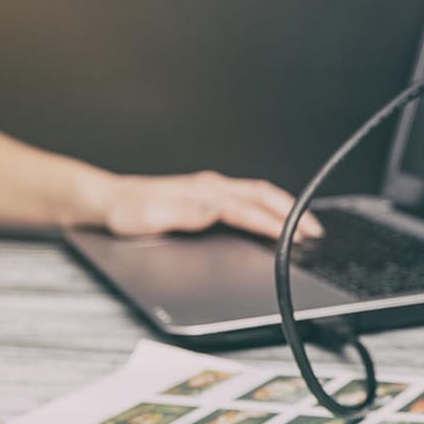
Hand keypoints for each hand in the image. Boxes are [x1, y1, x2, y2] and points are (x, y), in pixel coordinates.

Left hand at [98, 170, 324, 241]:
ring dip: (283, 208)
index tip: (296, 235)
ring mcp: (210, 189)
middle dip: (292, 212)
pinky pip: (247, 197)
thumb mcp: (150, 217)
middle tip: (314, 231)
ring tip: (303, 225)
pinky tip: (271, 217)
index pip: (248, 209)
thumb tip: (214, 210)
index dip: (275, 223)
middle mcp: (210, 187)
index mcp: (202, 193)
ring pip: (258, 194)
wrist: (108, 201)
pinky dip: (268, 206)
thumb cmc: (126, 212)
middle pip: (262, 195)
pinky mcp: (207, 195)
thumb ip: (183, 214)